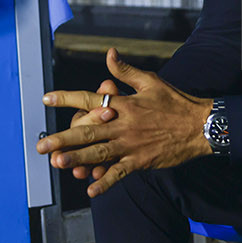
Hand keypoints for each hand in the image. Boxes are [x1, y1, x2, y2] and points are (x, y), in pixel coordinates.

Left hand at [37, 48, 211, 197]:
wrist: (200, 126)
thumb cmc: (175, 101)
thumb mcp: (150, 81)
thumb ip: (125, 71)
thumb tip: (109, 53)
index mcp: (123, 104)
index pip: (89, 100)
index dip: (66, 98)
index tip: (46, 99)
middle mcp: (122, 125)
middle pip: (87, 131)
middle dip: (63, 138)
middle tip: (42, 145)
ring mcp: (130, 145)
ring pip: (98, 153)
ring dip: (77, 159)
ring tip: (58, 163)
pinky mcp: (140, 162)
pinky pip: (119, 173)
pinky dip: (105, 182)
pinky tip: (90, 189)